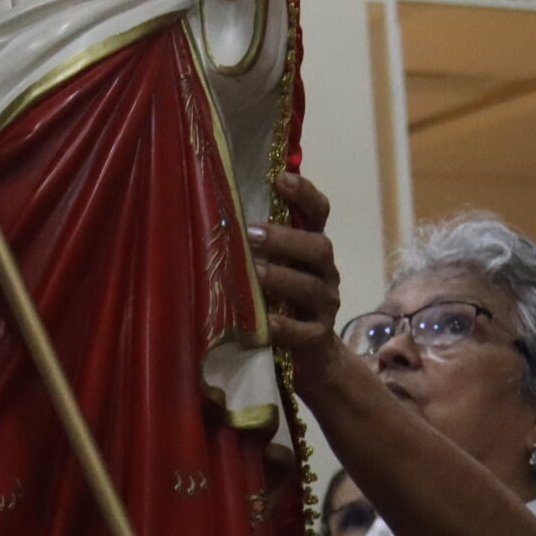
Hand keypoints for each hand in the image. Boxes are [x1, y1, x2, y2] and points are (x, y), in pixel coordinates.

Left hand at [250, 172, 343, 407]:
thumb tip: (210, 206)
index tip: (280, 178)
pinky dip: (285, 325)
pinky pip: (305, 331)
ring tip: (253, 273)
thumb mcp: (273, 268)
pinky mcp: (318, 338)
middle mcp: (324, 272)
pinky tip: (266, 322)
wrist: (311, 358)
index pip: (318, 212)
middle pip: (319, 247)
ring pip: (311, 287)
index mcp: (311, 249)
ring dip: (281, 278)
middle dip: (286, 238)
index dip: (304, 193)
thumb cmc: (280, 301)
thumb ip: (256, 243)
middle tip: (251, 233)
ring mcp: (324, 306)